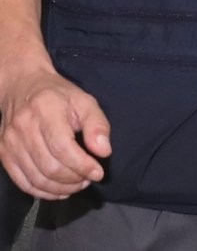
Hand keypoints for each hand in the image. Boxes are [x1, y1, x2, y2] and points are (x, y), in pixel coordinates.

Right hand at [0, 67, 110, 199]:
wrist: (22, 86)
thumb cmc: (58, 95)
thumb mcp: (84, 101)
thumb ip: (97, 124)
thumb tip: (104, 152)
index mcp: (46, 110)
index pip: (63, 147)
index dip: (82, 165)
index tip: (98, 173)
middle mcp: (24, 128)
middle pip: (49, 166)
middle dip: (73, 179)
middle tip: (89, 179)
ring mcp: (10, 143)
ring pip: (36, 178)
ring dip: (60, 188)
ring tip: (77, 184)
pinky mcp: (3, 154)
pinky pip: (22, 182)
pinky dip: (42, 191)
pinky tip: (59, 190)